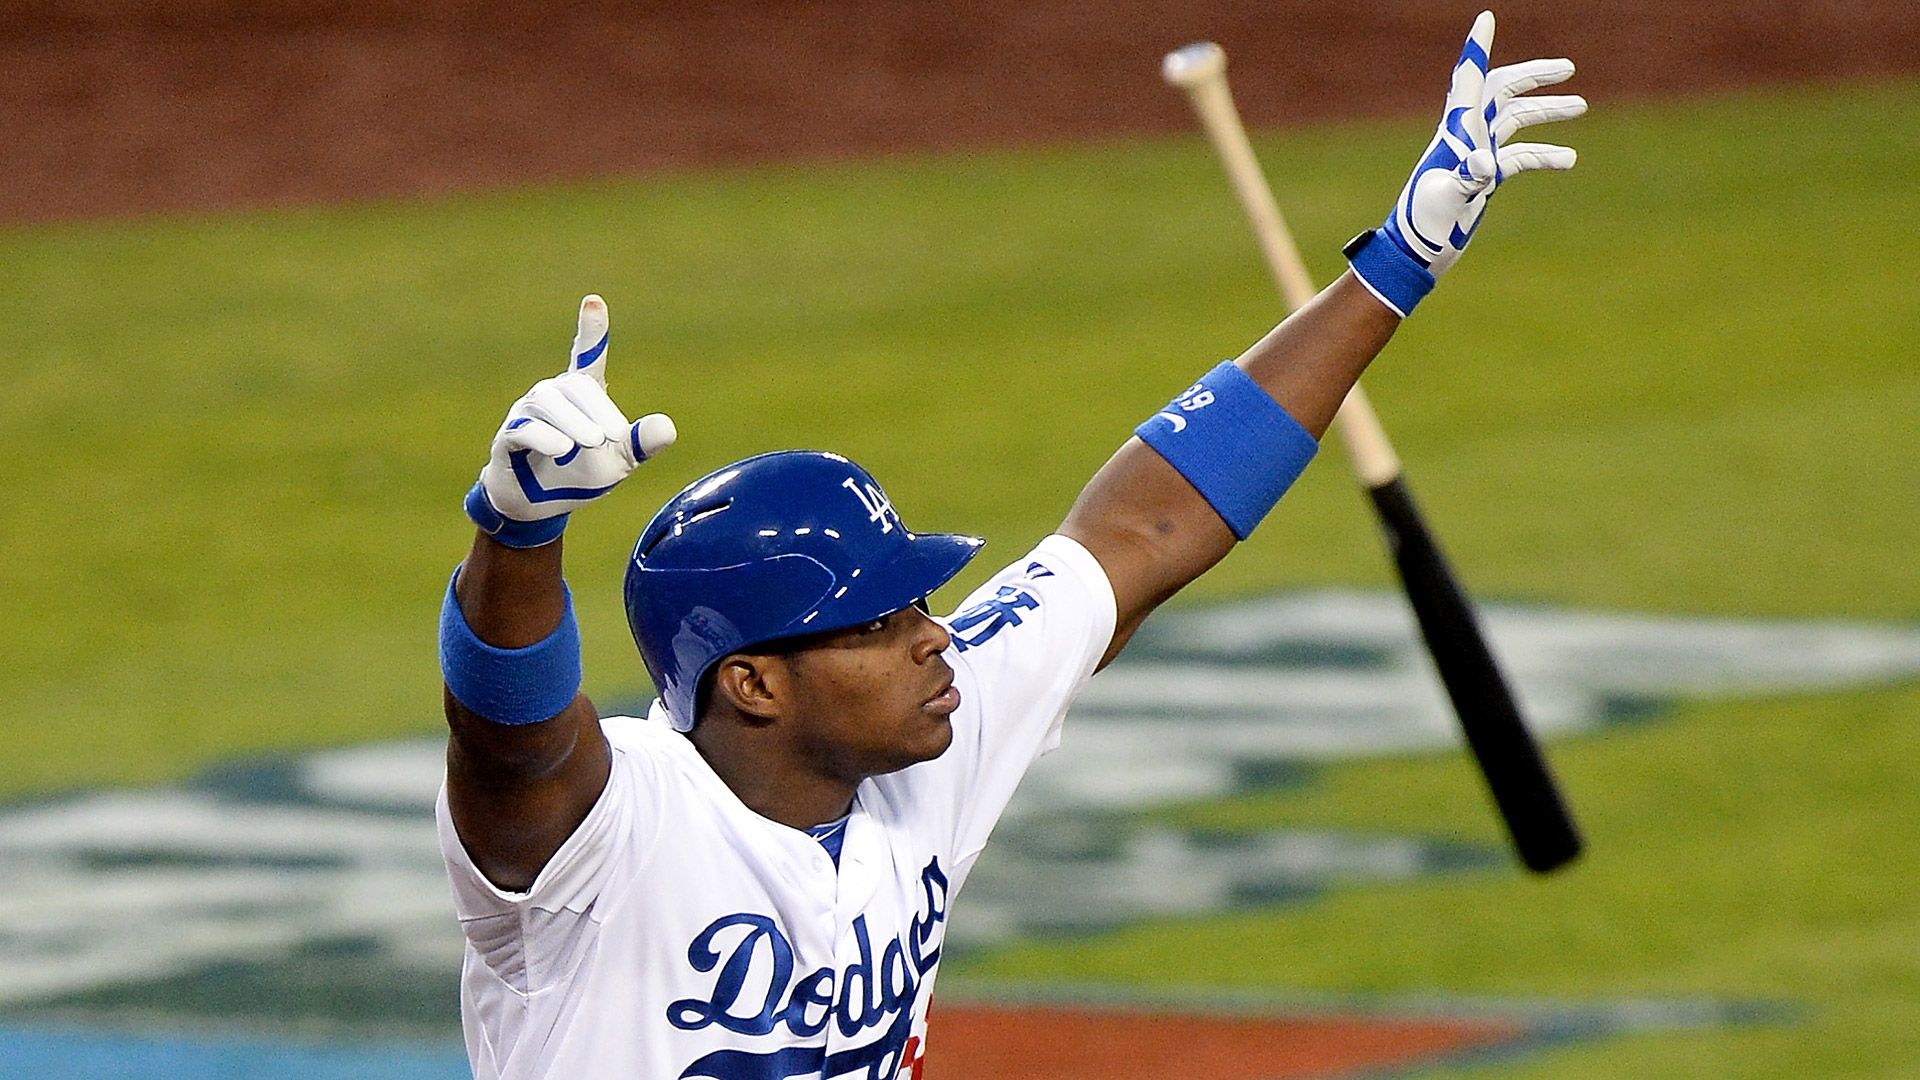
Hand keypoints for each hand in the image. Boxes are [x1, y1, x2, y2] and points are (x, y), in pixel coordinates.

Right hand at [465, 295, 676, 547]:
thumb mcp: (618, 462)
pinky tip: (561, 449)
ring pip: (548, 404)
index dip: (591, 331)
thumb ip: (640, 444)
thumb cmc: (580, 475)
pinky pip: (523, 428)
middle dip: (596, 409)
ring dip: (573, 422)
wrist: (540, 507)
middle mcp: (552, 396)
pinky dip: (544, 436)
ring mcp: (526, 413)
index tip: (593, 301)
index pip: (587, 356)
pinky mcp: (508, 436)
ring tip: (591, 442)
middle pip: (574, 387)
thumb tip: (668, 428)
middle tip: (615, 436)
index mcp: (582, 397)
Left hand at [1347, 10, 1585, 315]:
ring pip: (1516, 120)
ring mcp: (1477, 155)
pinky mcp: (1485, 179)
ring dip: (1546, 111)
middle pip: (1502, 91)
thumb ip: (1468, 178)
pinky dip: (1544, 154)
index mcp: (1455, 131)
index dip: (1478, 47)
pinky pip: (1520, 157)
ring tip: (1581, 106)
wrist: (1416, 253)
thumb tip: (1486, 163)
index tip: (1486, 18)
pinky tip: (1568, 159)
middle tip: (1568, 69)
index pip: (1470, 78)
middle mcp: (1466, 137)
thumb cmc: (1423, 224)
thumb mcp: (1447, 199)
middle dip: (1534, 76)